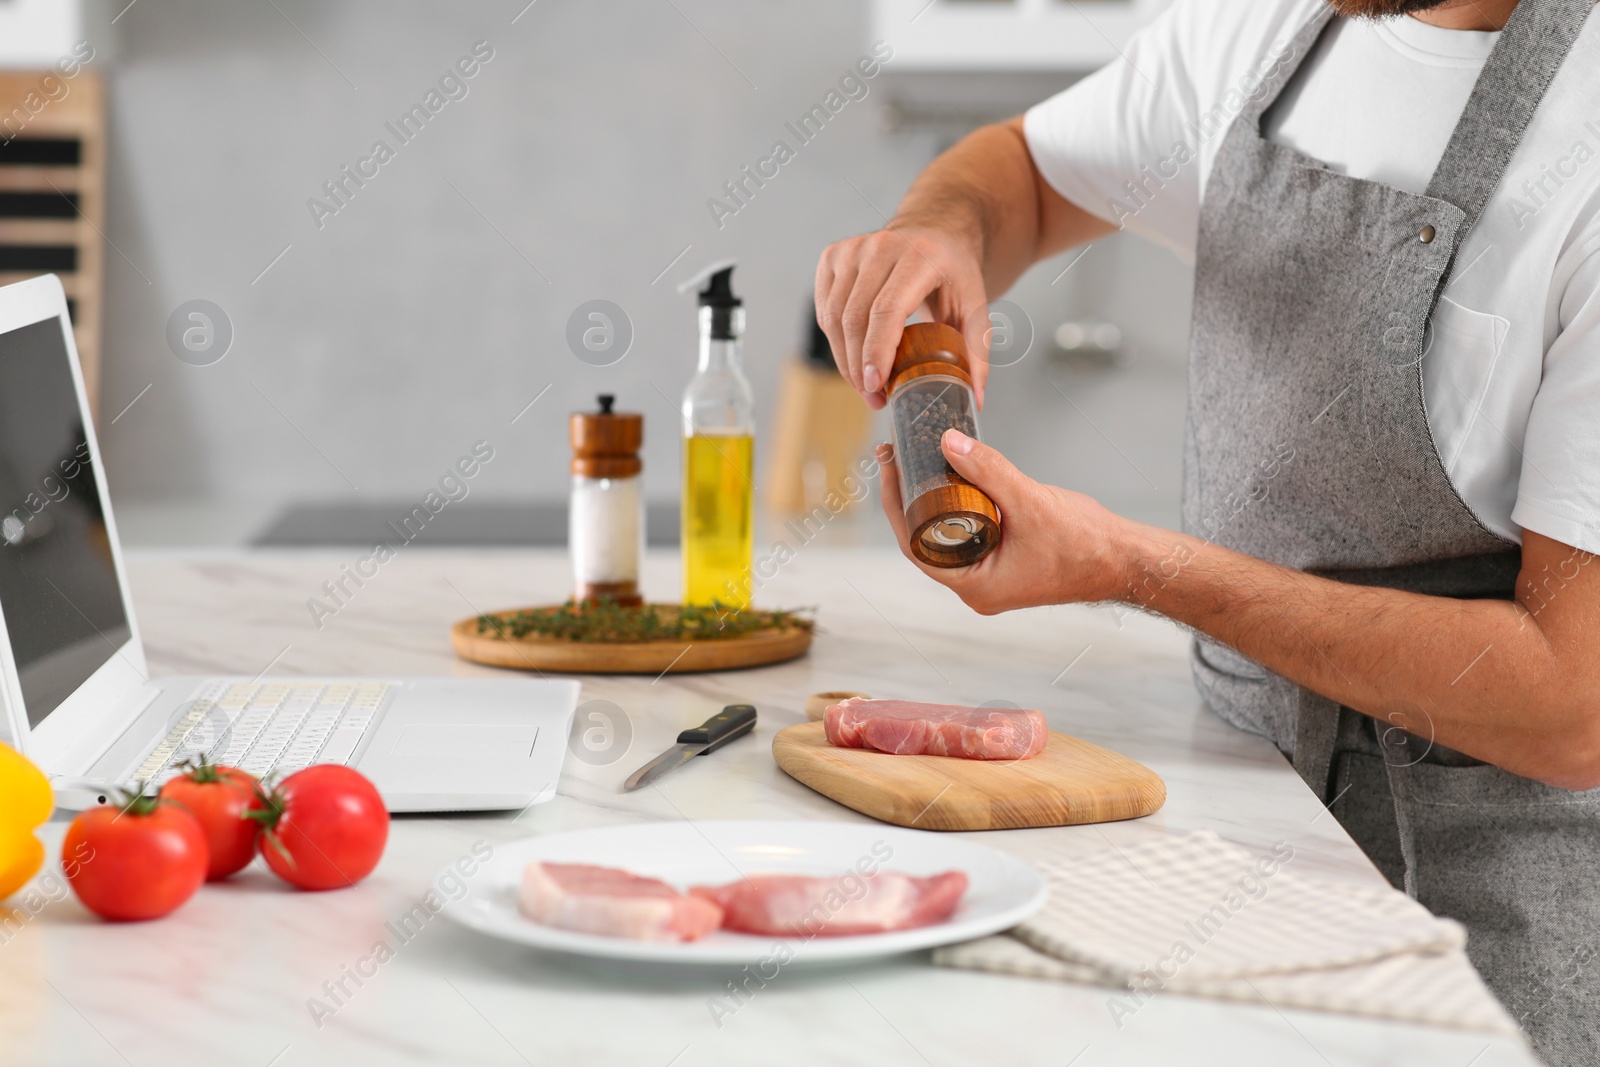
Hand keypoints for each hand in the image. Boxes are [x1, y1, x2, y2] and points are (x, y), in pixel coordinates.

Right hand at [815, 226, 991, 410]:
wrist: (935, 230)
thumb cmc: (953, 272)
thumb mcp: (975, 306)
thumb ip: (976, 351)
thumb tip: (976, 399)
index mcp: (921, 255)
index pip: (887, 309)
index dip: (877, 350)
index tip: (875, 385)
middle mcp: (882, 246)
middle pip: (855, 317)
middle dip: (859, 366)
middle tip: (874, 397)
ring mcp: (852, 249)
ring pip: (833, 317)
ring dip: (845, 359)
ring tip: (865, 385)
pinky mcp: (832, 256)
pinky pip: (825, 310)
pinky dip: (835, 341)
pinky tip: (853, 356)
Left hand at [876, 431, 1130, 613]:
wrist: (1126, 559)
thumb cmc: (1086, 544)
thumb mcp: (1031, 501)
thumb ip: (989, 471)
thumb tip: (948, 441)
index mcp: (974, 585)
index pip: (914, 544)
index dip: (895, 504)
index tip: (889, 466)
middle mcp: (977, 585)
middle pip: (925, 538)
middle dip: (907, 496)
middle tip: (895, 455)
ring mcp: (990, 573)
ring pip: (946, 533)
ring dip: (931, 497)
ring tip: (915, 459)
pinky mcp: (1003, 559)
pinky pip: (968, 530)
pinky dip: (957, 503)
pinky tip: (951, 474)